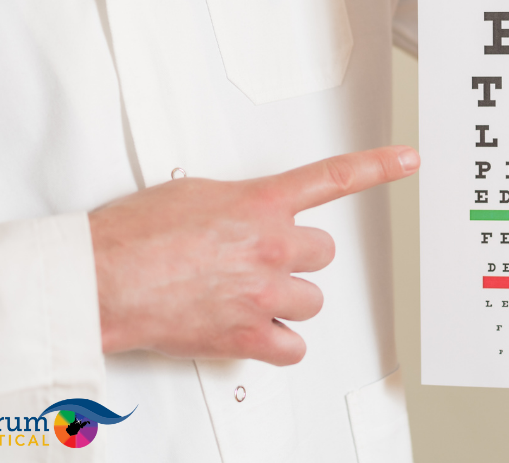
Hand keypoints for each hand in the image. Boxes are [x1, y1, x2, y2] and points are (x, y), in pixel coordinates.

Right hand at [88, 145, 419, 364]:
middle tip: (261, 260)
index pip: (333, 178)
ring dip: (287, 299)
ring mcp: (262, 293)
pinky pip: (293, 347)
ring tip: (248, 294)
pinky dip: (278, 342)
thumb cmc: (134, 234)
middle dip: (298, 257)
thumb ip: (237, 203)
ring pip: (312, 300)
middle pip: (323, 253)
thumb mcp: (194, 194)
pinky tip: (255, 329)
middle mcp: (270, 246)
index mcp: (260, 203)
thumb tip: (246, 214)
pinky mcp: (247, 335)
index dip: (378, 167)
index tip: (406, 160)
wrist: (102, 278)